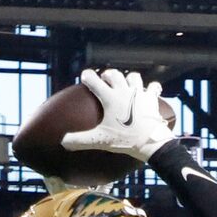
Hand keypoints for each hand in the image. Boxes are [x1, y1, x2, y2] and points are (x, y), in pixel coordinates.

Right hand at [62, 68, 179, 166]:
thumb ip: (80, 140)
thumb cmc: (125, 139)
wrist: (150, 141)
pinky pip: (154, 87)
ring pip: (133, 77)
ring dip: (129, 79)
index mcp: (109, 97)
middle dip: (108, 75)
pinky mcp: (152, 99)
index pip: (94, 80)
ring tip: (126, 86)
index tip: (86, 76)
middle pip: (114, 74)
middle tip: (106, 82)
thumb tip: (63, 142)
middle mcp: (124, 91)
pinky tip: (149, 92)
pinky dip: (152, 88)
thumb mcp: (100, 140)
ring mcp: (139, 93)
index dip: (88, 76)